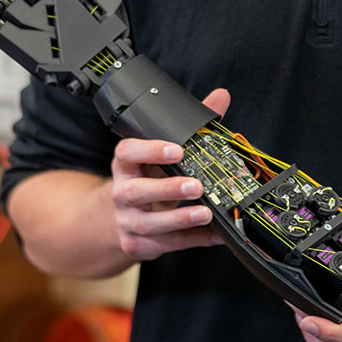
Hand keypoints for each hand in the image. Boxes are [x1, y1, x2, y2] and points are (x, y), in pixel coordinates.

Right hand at [108, 88, 231, 260]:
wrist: (121, 217)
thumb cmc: (148, 177)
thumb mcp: (163, 152)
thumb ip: (191, 126)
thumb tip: (221, 96)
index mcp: (126, 164)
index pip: (128, 153)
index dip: (150, 150)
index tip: (176, 149)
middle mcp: (122, 192)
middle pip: (136, 192)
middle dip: (167, 189)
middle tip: (196, 185)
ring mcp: (128, 221)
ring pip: (150, 223)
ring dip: (180, 219)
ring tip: (205, 213)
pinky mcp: (138, 244)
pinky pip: (168, 243)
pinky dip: (194, 239)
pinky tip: (216, 233)